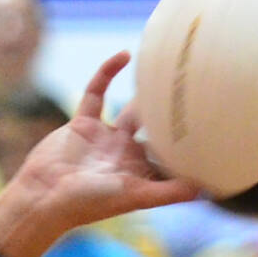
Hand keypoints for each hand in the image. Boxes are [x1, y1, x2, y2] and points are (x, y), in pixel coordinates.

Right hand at [0, 53, 199, 256]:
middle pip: (155, 129)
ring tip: (167, 70)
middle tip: (196, 89)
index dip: (188, 142)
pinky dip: (108, 72)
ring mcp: (105, 138)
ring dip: (146, 93)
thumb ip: (168, 192)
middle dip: (171, 115)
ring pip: (131, 109)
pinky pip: (97, 91)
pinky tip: (124, 55)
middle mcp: (126, 154)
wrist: (44, 195)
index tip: (213, 123)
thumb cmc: (90, 202)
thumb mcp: (135, 196)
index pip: (171, 154)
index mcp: (141, 172)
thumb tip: (205, 190)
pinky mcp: (83, 122)